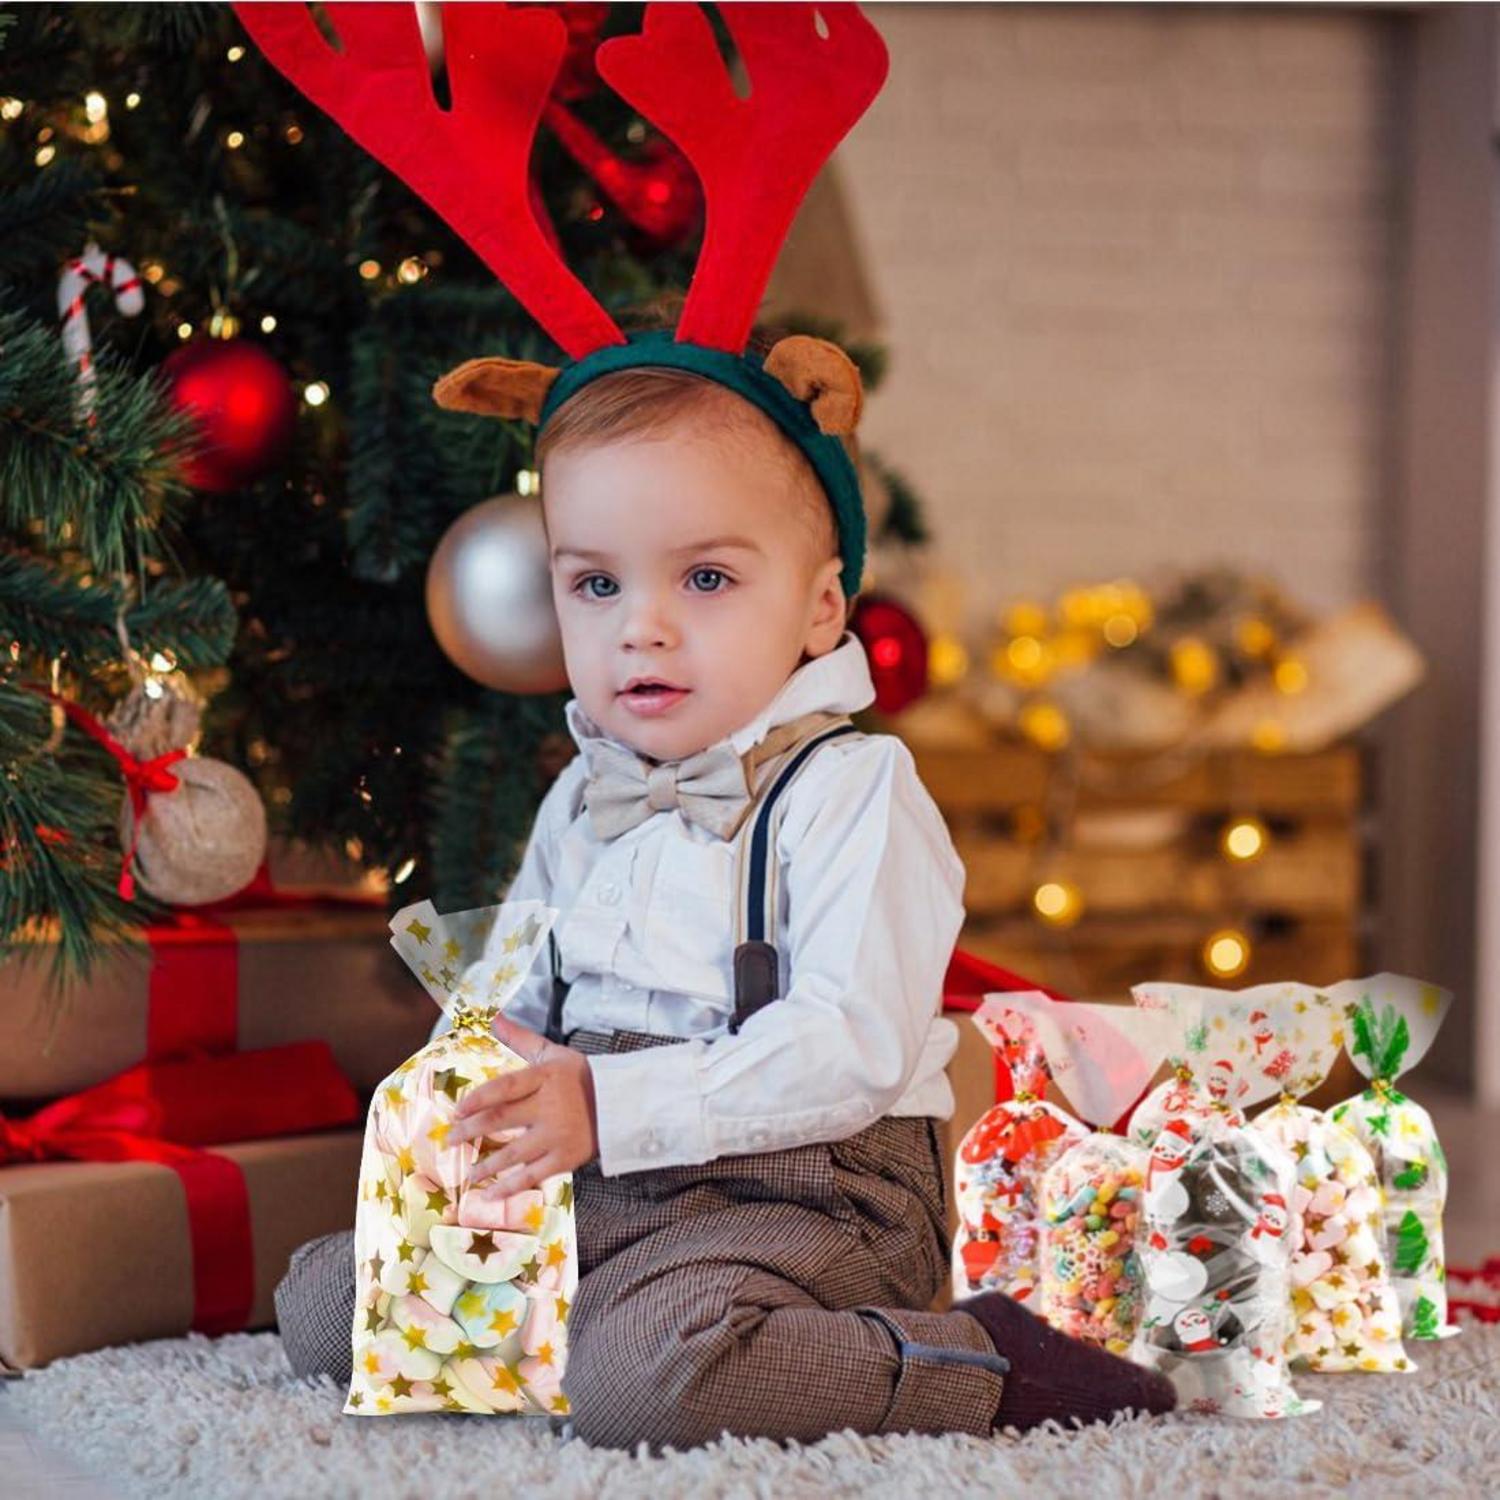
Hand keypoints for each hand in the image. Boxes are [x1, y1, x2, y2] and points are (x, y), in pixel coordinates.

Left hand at [449, 1014, 597, 1195]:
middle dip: (470, 1131)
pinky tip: (490, 1194)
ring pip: (512, 1153)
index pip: (505, 1087)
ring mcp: (557, 1135)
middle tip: (449, 1140)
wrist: (623, 1103)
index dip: (479, 1098)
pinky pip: (531, 1176)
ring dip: (485, 1165)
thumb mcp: (553, 1054)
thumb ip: (520, 1039)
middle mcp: (549, 1106)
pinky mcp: (565, 1158)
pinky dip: (509, 1188)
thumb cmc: (581, 1076)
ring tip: (466, 1174)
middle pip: (501, 1119)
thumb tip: (493, 1016)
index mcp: (545, 1078)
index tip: (457, 1109)